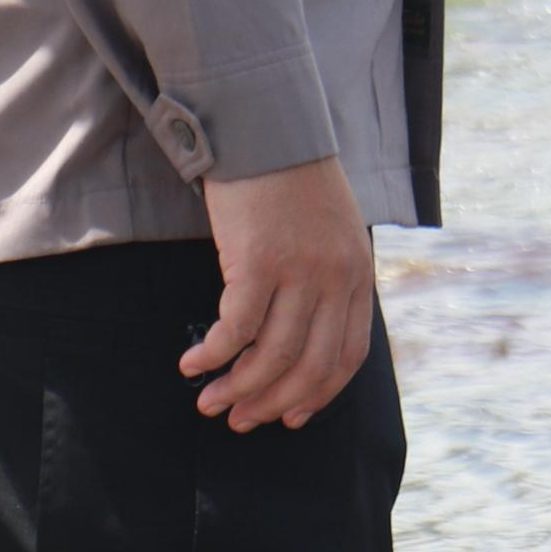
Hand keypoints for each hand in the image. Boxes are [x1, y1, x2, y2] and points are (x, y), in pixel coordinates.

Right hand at [182, 156, 374, 432]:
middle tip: (239, 420)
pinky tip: (193, 362)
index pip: (349, 355)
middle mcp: (337, 276)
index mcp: (357, 273)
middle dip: (273, 403)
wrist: (270, 132)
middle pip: (311, 365)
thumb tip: (302, 338)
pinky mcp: (259, 261)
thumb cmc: (294, 185)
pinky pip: (235, 328)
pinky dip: (213, 354)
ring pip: (272, 354)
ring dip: (238, 388)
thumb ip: (328, 281)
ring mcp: (300, 269)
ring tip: (210, 401)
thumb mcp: (332, 234)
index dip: (318, 394)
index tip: (290, 418)